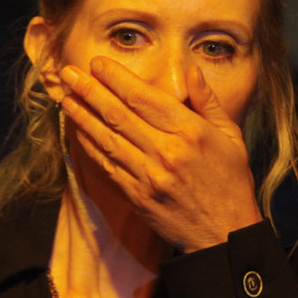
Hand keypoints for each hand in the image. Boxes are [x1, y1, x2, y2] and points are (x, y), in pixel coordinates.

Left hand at [60, 60, 262, 252]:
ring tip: (65, 96)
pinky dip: (90, 145)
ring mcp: (149, 176)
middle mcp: (167, 152)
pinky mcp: (137, 196)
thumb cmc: (230, 182)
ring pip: (107, 138)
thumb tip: (191, 72)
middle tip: (69, 72)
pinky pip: (108, 164)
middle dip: (90, 90)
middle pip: (119, 114)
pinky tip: (78, 129)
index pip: (145, 97)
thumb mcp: (231, 137)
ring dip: (82, 115)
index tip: (97, 64)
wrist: (224, 234)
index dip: (117, 78)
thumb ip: (208, 102)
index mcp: (191, 132)